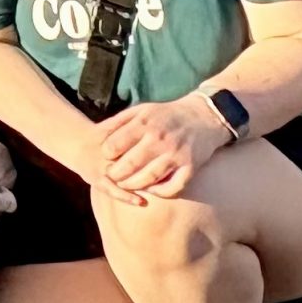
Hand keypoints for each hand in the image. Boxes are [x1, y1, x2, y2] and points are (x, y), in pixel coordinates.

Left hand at [96, 96, 230, 200]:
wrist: (203, 118)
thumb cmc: (166, 115)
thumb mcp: (141, 110)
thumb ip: (120, 121)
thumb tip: (98, 131)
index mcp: (145, 123)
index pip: (118, 142)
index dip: (108, 152)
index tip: (104, 158)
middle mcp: (160, 139)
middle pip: (132, 162)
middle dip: (117, 173)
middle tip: (110, 177)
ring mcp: (176, 154)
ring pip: (150, 176)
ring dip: (134, 185)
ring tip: (124, 186)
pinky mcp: (191, 167)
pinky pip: (174, 186)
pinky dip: (161, 192)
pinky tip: (151, 191)